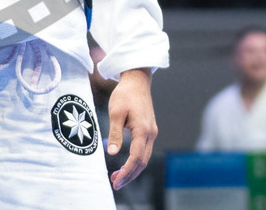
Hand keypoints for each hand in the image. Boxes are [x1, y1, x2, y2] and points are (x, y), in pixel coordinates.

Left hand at [106, 68, 156, 189]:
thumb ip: (115, 133)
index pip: (136, 158)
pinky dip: (135, 160)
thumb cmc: (124, 94)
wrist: (137, 80)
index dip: (127, 172)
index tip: (116, 180)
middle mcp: (151, 134)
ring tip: (117, 177)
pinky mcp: (149, 130)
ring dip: (132, 169)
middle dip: (130, 175)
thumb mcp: (115, 112)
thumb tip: (113, 154)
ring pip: (144, 158)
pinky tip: (125, 163)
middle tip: (115, 184)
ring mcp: (152, 133)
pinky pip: (144, 150)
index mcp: (143, 131)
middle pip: (142, 162)